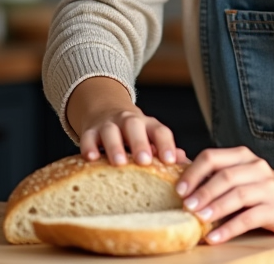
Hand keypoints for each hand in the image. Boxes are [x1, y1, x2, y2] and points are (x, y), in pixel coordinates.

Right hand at [67, 77, 185, 166]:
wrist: (105, 110)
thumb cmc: (135, 134)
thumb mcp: (151, 138)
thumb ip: (166, 151)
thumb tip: (185, 163)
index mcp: (148, 125)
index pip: (160, 131)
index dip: (166, 145)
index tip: (169, 161)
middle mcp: (129, 121)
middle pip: (135, 127)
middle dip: (140, 143)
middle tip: (145, 161)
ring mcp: (108, 124)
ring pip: (111, 131)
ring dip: (115, 146)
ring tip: (119, 162)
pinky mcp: (90, 130)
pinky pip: (88, 136)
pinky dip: (89, 146)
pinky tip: (91, 158)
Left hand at [175, 147, 273, 243]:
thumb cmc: (257, 188)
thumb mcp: (236, 173)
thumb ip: (208, 169)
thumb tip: (175, 158)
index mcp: (242, 156)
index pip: (212, 157)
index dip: (193, 172)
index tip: (179, 190)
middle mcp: (256, 168)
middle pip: (225, 176)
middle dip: (203, 192)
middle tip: (186, 206)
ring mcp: (268, 187)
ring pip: (238, 195)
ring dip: (215, 208)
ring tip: (198, 220)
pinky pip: (249, 218)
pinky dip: (229, 228)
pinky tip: (214, 237)